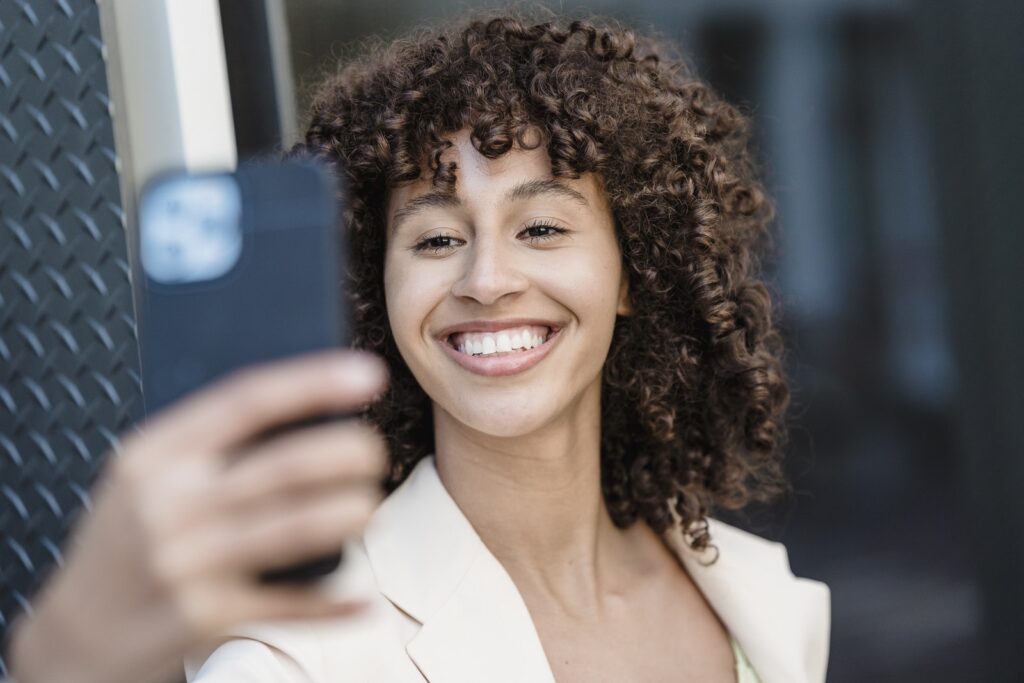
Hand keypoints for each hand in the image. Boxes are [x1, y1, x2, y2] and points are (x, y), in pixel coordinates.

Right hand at [6, 349, 388, 682]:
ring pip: (294, 528)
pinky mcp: (204, 617)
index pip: (247, 400)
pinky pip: (288, 604)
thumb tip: (307, 408)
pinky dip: (334, 601)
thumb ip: (206, 441)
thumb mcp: (144, 476)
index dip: (315, 382)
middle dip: (347, 453)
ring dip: (349, 513)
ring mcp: (187, 562)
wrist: (74, 637)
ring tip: (369, 504)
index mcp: (156, 454)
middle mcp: (169, 504)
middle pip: (283, 464)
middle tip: (373, 452)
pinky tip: (364, 596)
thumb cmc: (125, 542)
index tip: (368, 374)